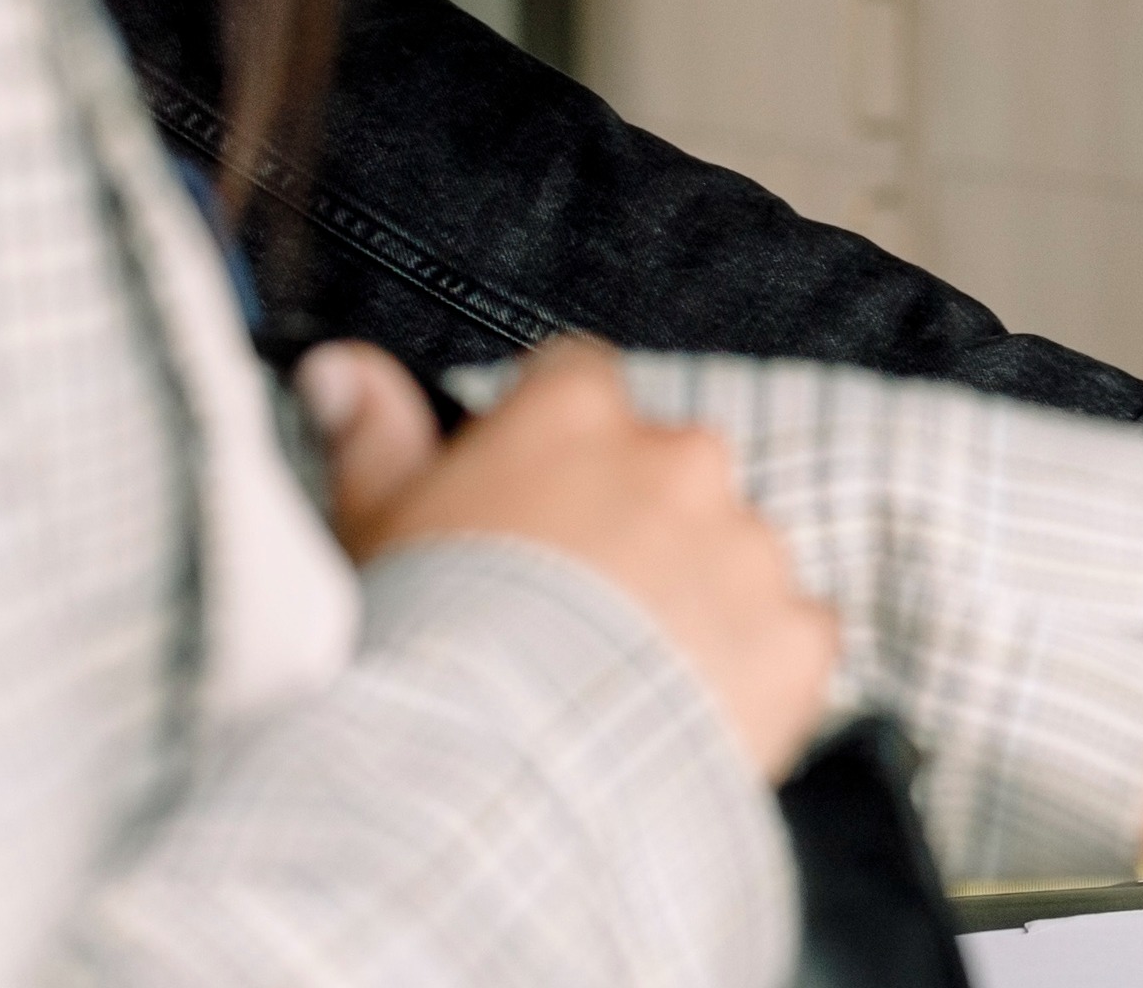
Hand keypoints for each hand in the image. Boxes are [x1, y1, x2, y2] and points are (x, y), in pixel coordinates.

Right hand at [299, 337, 840, 781]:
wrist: (499, 775)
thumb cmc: (422, 646)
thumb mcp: (374, 532)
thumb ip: (375, 437)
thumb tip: (345, 367)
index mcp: (575, 416)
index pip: (579, 384)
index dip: (554, 446)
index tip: (531, 502)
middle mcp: (680, 460)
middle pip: (669, 470)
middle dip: (635, 524)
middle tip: (572, 609)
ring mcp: (749, 546)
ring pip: (735, 553)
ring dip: (698, 597)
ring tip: (622, 678)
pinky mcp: (798, 635)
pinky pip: (793, 636)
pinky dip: (756, 669)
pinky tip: (686, 713)